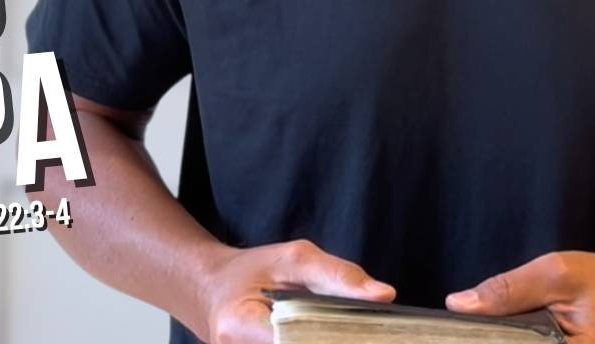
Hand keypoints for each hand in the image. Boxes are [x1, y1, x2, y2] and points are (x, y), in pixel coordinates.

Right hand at [197, 239, 395, 343]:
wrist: (210, 292)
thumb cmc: (250, 272)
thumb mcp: (293, 258)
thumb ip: (338, 275)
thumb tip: (384, 295)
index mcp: (241, 326)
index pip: (300, 342)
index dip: (335, 338)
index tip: (371, 333)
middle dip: (337, 339)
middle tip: (371, 333)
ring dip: (327, 340)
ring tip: (353, 333)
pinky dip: (319, 342)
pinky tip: (328, 336)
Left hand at [446, 251, 594, 343]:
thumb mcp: (557, 274)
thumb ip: (508, 292)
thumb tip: (459, 305)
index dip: (491, 340)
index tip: (468, 331)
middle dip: (505, 338)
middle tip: (489, 326)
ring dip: (516, 339)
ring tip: (513, 328)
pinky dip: (529, 341)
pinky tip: (526, 334)